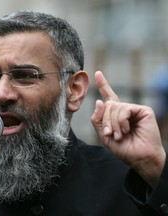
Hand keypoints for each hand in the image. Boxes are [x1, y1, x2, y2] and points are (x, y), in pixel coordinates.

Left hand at [91, 71, 165, 187]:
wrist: (139, 157)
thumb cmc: (123, 148)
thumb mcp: (104, 135)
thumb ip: (98, 119)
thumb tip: (99, 101)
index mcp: (115, 115)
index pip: (108, 97)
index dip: (103, 85)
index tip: (97, 73)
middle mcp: (124, 110)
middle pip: (107, 105)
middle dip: (106, 121)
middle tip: (111, 134)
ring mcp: (134, 109)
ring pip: (114, 107)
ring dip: (113, 123)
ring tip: (120, 135)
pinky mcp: (143, 110)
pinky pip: (124, 109)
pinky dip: (122, 121)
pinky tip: (127, 129)